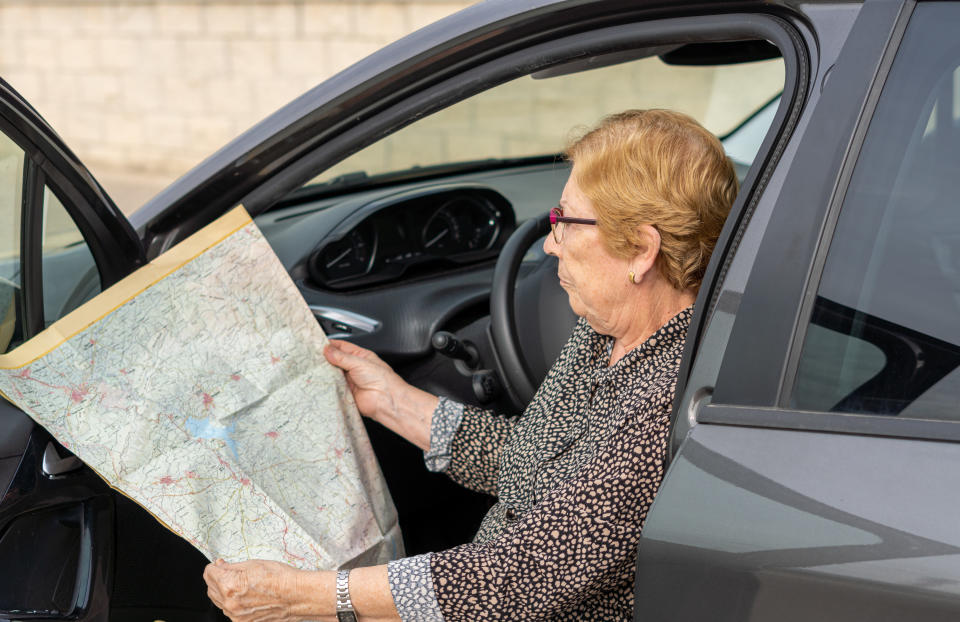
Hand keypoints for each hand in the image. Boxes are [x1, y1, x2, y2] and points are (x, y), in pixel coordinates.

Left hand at [204, 559, 324, 621]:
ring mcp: (236, 615)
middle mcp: (230, 603)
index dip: (214, 566)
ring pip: (219, 602)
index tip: (220, 564)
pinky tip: (245, 595)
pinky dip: (232, 603)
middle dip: (217, 578)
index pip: (208, 573)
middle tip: (228, 571)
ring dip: (223, 591)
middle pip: (210, 588)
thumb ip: (232, 566)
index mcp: (230, 585)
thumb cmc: (280, 578)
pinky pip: (229, 611)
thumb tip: (220, 566)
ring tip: (239, 583)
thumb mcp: (254, 564)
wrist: (297, 596)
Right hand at [324, 339, 405, 422]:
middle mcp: (354, 368)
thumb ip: (342, 357)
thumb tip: (328, 350)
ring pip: (332, 374)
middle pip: (334, 361)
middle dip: (325, 359)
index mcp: (360, 356)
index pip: (341, 347)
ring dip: (325, 373)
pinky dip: (326, 385)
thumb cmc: (383, 380)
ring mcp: (349, 380)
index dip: (330, 345)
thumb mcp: (360, 362)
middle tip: (313, 358)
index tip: (318, 345)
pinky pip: (332, 387)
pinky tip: (322, 382)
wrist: (386, 400)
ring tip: (316, 369)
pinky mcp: (345, 392)